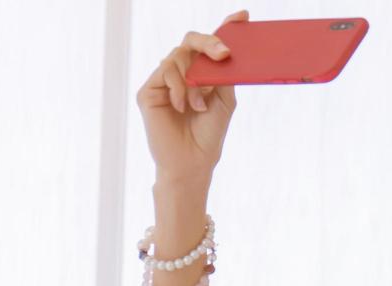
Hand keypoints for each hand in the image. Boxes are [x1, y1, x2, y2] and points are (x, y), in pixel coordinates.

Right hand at [136, 10, 247, 183]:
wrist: (192, 163)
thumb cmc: (209, 134)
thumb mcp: (224, 100)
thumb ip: (223, 74)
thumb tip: (225, 49)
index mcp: (201, 74)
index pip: (209, 45)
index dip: (225, 27)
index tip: (243, 16)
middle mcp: (181, 73)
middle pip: (191, 41)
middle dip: (209, 42)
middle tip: (224, 53)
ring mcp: (163, 81)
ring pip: (178, 57)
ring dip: (193, 82)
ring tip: (199, 106)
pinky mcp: (148, 91)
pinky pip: (165, 73)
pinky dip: (178, 88)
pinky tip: (182, 107)